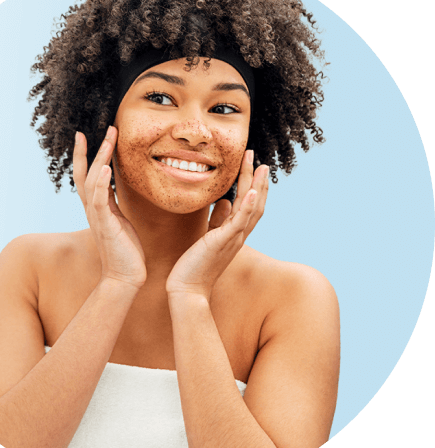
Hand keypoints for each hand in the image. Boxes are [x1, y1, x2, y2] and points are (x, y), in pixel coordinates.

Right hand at [74, 126, 146, 288]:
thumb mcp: (120, 220)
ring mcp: (97, 217)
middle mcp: (93, 210)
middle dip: (89, 151)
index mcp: (97, 208)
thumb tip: (115, 189)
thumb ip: (114, 204)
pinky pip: (99, 200)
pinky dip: (100, 183)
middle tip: (96, 130)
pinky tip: (104, 168)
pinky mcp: (105, 225)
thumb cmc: (126, 251)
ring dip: (99, 159)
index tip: (85, 136)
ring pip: (92, 181)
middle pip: (84, 174)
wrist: (125, 276)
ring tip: (107, 139)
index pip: (87, 176)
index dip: (85, 156)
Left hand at [165, 150, 268, 298]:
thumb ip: (217, 220)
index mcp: (234, 233)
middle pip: (255, 203)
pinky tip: (252, 191)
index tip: (253, 165)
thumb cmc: (195, 264)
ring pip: (251, 209)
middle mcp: (238, 235)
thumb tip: (223, 201)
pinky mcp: (223, 242)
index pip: (249, 205)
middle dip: (257, 179)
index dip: (253, 185)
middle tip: (258, 158)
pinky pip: (239, 222)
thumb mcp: (208, 236)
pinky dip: (247, 206)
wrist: (188, 288)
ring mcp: (233, 239)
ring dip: (256, 186)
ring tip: (260, 167)